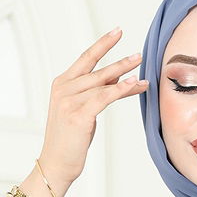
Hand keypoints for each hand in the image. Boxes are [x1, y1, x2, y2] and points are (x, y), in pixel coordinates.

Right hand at [37, 27, 148, 187]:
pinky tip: (132, 84)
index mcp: (62, 84)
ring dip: (124, 74)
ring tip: (140, 67)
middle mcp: (64, 89)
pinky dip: (119, 90)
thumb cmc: (70, 140)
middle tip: (138, 53)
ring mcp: (69, 101)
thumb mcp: (83, 111)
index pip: (85, 59)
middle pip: (96, 69)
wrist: (56, 164)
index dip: (102, 44)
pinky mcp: (78, 115)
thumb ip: (96, 92)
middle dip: (119, 60)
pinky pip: (103, 98)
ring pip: (102, 82)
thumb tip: (117, 76)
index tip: (117, 32)